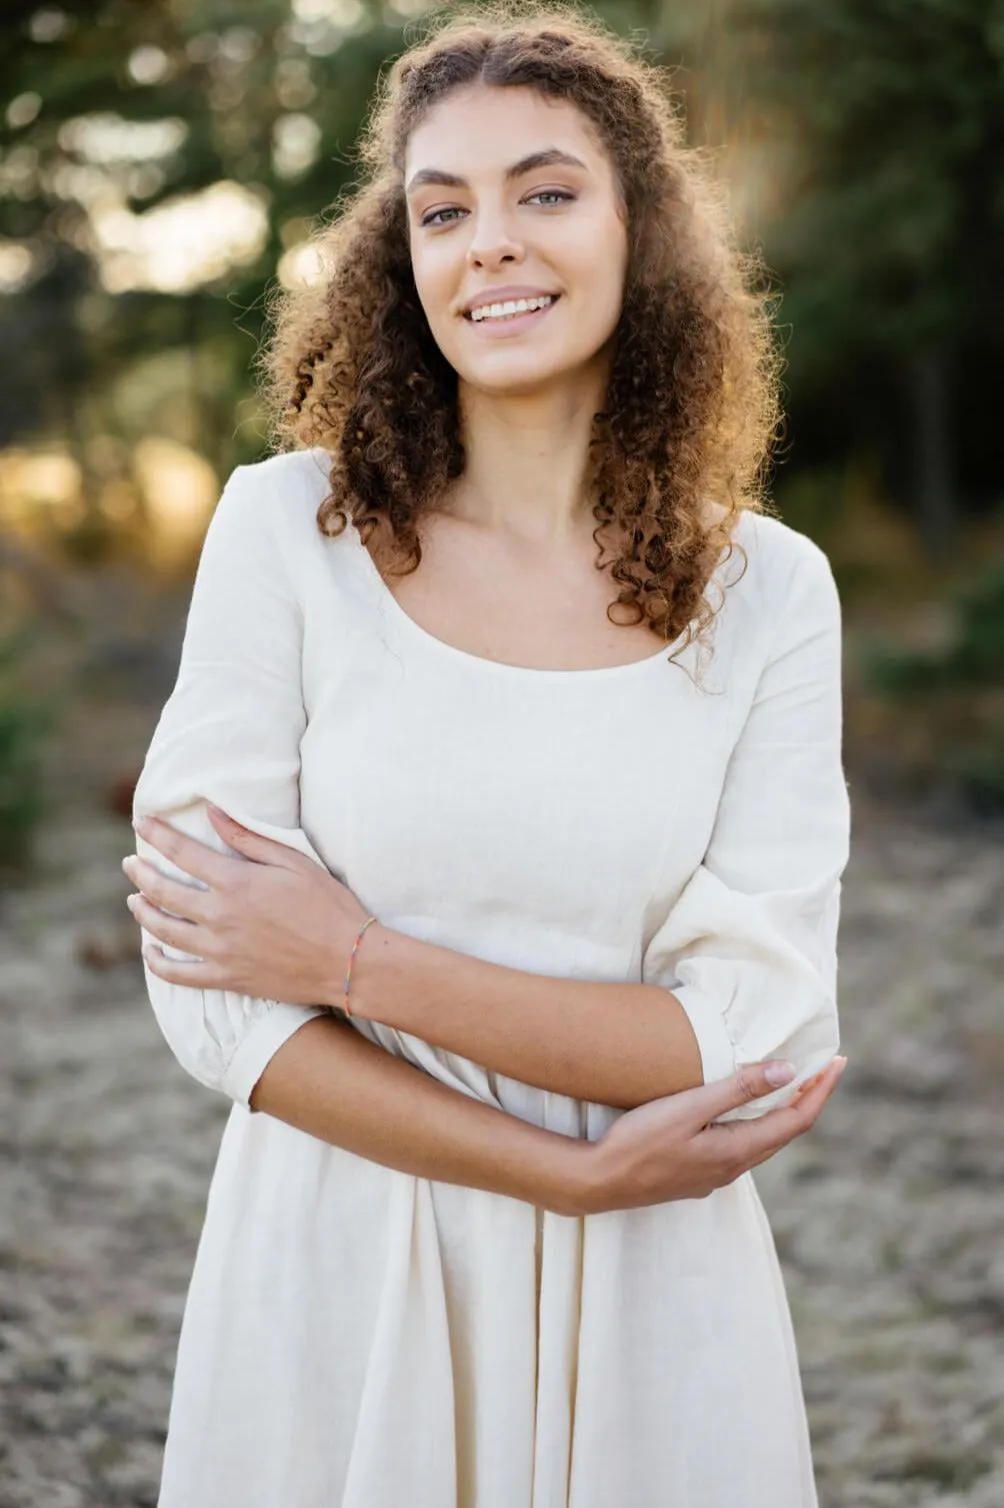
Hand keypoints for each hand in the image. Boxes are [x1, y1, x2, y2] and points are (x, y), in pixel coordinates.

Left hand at [122, 805, 371, 1006]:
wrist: (347, 960)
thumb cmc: (328, 905)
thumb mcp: (293, 861)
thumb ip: (248, 838)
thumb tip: (211, 813)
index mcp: (236, 882)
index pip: (182, 852)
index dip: (156, 835)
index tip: (140, 824)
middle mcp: (219, 916)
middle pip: (163, 891)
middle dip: (140, 874)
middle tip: (130, 864)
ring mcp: (220, 950)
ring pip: (163, 930)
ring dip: (143, 912)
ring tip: (135, 901)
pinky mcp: (226, 978)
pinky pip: (178, 974)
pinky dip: (157, 963)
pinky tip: (151, 952)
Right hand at [573, 1056, 846, 1213]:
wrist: (600, 1181)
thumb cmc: (640, 1141)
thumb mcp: (688, 1108)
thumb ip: (736, 1089)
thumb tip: (787, 1071)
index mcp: (737, 1151)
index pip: (796, 1120)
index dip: (820, 1090)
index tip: (837, 1063)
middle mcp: (733, 1168)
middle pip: (784, 1132)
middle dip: (807, 1099)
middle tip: (822, 1068)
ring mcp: (714, 1175)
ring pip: (762, 1141)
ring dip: (782, 1112)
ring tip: (792, 1084)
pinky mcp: (696, 1174)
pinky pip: (740, 1146)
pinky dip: (756, 1122)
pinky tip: (744, 1111)